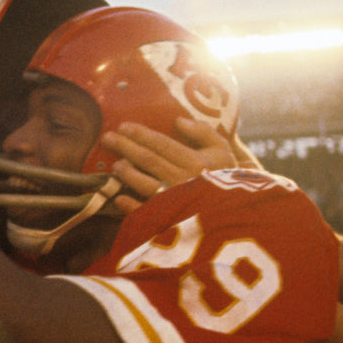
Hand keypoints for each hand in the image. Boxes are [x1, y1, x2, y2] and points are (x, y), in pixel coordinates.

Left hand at [102, 117, 241, 215]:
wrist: (235, 218)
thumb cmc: (227, 180)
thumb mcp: (223, 152)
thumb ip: (204, 132)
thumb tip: (178, 120)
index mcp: (195, 162)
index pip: (161, 144)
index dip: (140, 134)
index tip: (123, 126)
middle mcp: (183, 180)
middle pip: (148, 160)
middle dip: (125, 147)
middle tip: (107, 138)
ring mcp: (175, 202)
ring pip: (144, 184)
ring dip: (127, 174)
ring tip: (116, 165)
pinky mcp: (169, 222)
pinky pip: (146, 213)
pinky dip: (130, 206)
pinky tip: (119, 198)